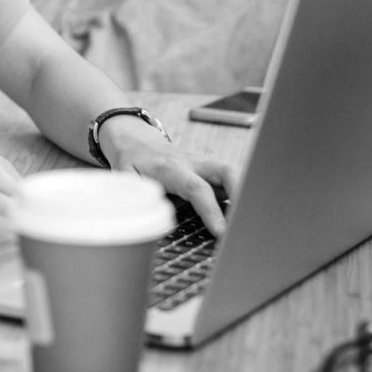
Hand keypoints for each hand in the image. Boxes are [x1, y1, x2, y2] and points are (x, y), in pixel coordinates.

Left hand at [99, 116, 236, 236]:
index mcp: (169, 168)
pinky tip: (239, 216)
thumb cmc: (131, 161)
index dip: (210, 210)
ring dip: (243, 195)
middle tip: (247, 222)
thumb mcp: (123, 177)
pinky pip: (227, 181)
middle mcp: (191, 164)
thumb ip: (134, 195)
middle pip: (224, 172)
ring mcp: (202, 166)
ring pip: (231, 173)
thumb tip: (147, 218)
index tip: (221, 232)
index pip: (195, 188)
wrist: (136, 140)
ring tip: (248, 222)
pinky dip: (237, 196)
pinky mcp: (207, 171)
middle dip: (240, 194)